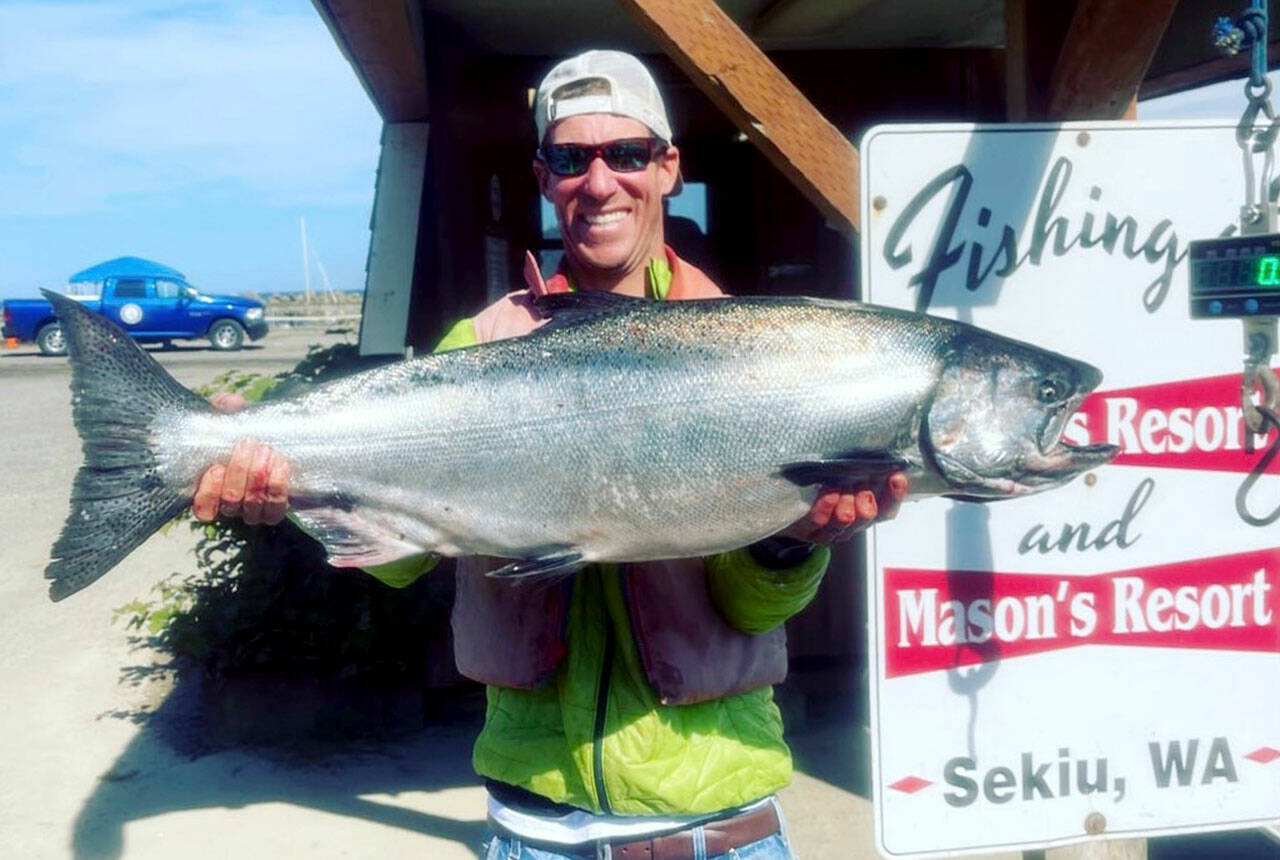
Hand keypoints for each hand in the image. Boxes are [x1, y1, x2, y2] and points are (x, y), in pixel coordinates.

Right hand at [191, 392, 290, 524]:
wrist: (274, 446)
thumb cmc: (242, 435)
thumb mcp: (229, 420)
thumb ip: (224, 409)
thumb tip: (231, 402)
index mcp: (211, 491)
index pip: (203, 508)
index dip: (208, 492)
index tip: (216, 467)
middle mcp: (230, 506)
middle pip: (231, 500)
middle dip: (240, 471)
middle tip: (249, 443)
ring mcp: (252, 512)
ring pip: (253, 504)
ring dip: (260, 476)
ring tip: (267, 450)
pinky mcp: (274, 512)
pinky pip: (276, 508)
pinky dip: (278, 486)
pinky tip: (281, 464)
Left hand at [779, 472, 907, 545]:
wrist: (784, 509)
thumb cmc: (819, 488)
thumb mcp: (844, 478)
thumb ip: (861, 469)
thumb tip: (878, 448)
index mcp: (865, 512)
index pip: (888, 508)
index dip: (895, 494)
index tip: (896, 476)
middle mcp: (850, 525)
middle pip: (869, 515)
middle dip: (866, 498)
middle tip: (861, 484)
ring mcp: (830, 531)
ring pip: (846, 520)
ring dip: (846, 502)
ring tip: (840, 488)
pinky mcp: (808, 531)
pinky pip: (820, 522)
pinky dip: (825, 507)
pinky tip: (828, 493)